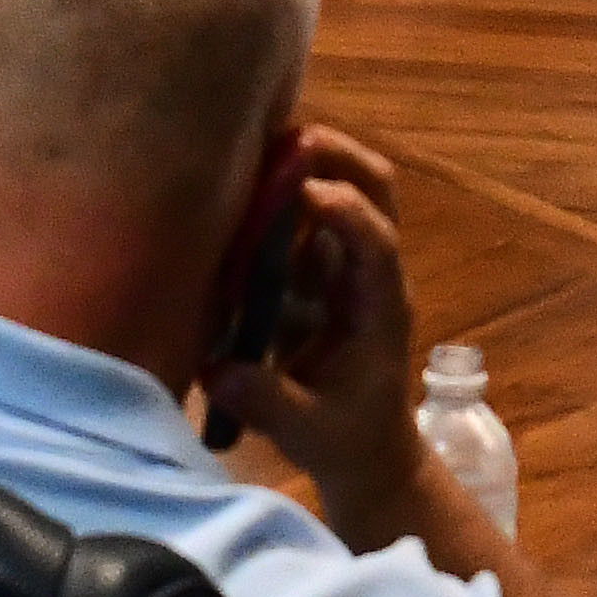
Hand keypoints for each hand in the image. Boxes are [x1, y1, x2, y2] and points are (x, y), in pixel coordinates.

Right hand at [195, 123, 437, 540]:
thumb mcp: (307, 431)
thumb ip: (266, 399)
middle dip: (336, 155)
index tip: (302, 191)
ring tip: (250, 148)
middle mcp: (370, 275)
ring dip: (305, 163)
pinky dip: (279, 195)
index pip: (377, 244)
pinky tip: (236, 191)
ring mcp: (347, 269)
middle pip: (376, 189)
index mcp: (381, 308)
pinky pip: (306, 219)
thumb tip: (216, 369)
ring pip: (345, 190)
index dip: (345, 211)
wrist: (369, 458)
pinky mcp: (321, 275)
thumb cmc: (349, 443)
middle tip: (279, 139)